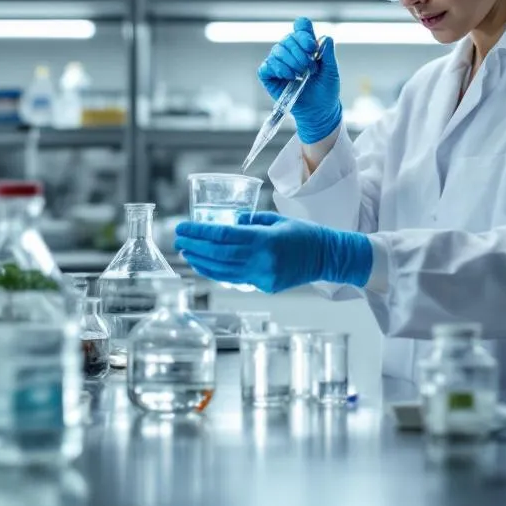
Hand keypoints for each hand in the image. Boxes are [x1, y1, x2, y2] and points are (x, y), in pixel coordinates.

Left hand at [174, 212, 371, 293]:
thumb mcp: (276, 219)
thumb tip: (227, 224)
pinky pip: (234, 279)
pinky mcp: (264, 286)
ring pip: (222, 270)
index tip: (182, 228)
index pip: (222, 235)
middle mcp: (261, 259)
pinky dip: (216, 272)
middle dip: (194, 246)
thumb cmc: (303, 233)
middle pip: (218, 254)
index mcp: (264, 239)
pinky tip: (205, 265)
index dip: (199, 232)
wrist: (326, 257)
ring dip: (201, 261)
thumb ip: (249, 221)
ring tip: (187, 253)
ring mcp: (262, 276)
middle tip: (178, 239)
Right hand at [257, 17, 342, 143]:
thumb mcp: (332, 71)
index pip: (301, 26)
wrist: (319, 110)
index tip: (312, 47)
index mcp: (305, 46)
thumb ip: (328, 54)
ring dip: (291, 62)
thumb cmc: (326, 90)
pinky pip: (267, 66)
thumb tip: (325, 38)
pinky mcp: (269, 76)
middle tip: (311, 68)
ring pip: (277, 50)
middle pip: (288, 38)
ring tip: (300, 75)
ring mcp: (278, 63)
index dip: (304, 33)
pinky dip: (278, 69)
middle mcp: (290, 51)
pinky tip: (289, 77)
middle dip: (300, 52)